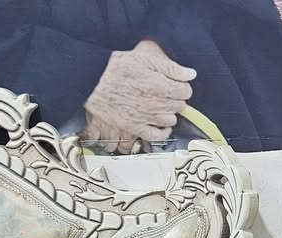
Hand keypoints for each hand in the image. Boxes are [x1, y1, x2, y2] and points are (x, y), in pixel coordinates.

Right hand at [82, 39, 195, 153]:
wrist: (90, 81)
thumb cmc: (114, 67)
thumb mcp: (143, 58)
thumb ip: (170, 67)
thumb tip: (190, 73)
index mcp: (160, 85)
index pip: (186, 90)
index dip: (181, 85)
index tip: (175, 83)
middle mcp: (156, 104)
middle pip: (180, 105)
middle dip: (175, 98)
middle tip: (165, 92)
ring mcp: (147, 117)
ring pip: (171, 120)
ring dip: (168, 113)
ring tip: (160, 105)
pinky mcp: (136, 127)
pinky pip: (157, 135)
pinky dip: (162, 131)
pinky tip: (160, 124)